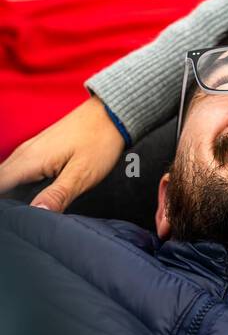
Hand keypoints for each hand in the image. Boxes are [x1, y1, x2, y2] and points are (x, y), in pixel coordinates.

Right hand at [0, 96, 125, 210]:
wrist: (110, 113)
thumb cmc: (100, 140)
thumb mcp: (82, 173)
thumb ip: (57, 195)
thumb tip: (36, 214)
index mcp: (30, 160)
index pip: (0, 186)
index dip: (5, 208)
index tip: (12, 220)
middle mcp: (23, 154)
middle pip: (0, 182)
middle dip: (6, 204)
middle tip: (17, 221)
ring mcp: (28, 151)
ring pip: (5, 176)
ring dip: (8, 194)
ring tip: (19, 214)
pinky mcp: (36, 151)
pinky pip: (14, 171)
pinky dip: (13, 185)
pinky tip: (24, 199)